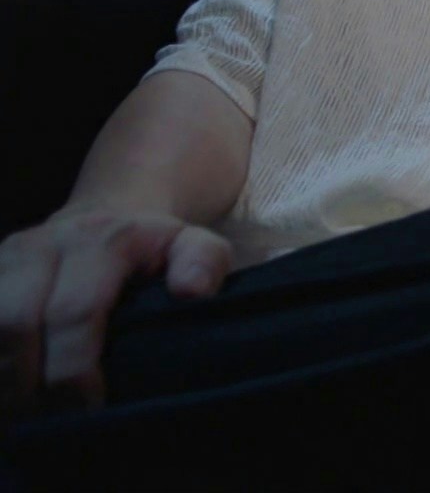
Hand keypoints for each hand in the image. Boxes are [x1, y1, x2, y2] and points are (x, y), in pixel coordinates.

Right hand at [0, 208, 229, 417]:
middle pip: (15, 323)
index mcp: (99, 240)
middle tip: (50, 421)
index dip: (75, 369)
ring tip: (25, 414)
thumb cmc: (153, 246)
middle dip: (28, 383)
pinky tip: (9, 395)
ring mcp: (4, 260)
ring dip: (0, 380)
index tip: (89, 408)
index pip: (73, 312)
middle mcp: (42, 245)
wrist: (104, 214)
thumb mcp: (191, 242)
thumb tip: (192, 292)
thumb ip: (203, 261)